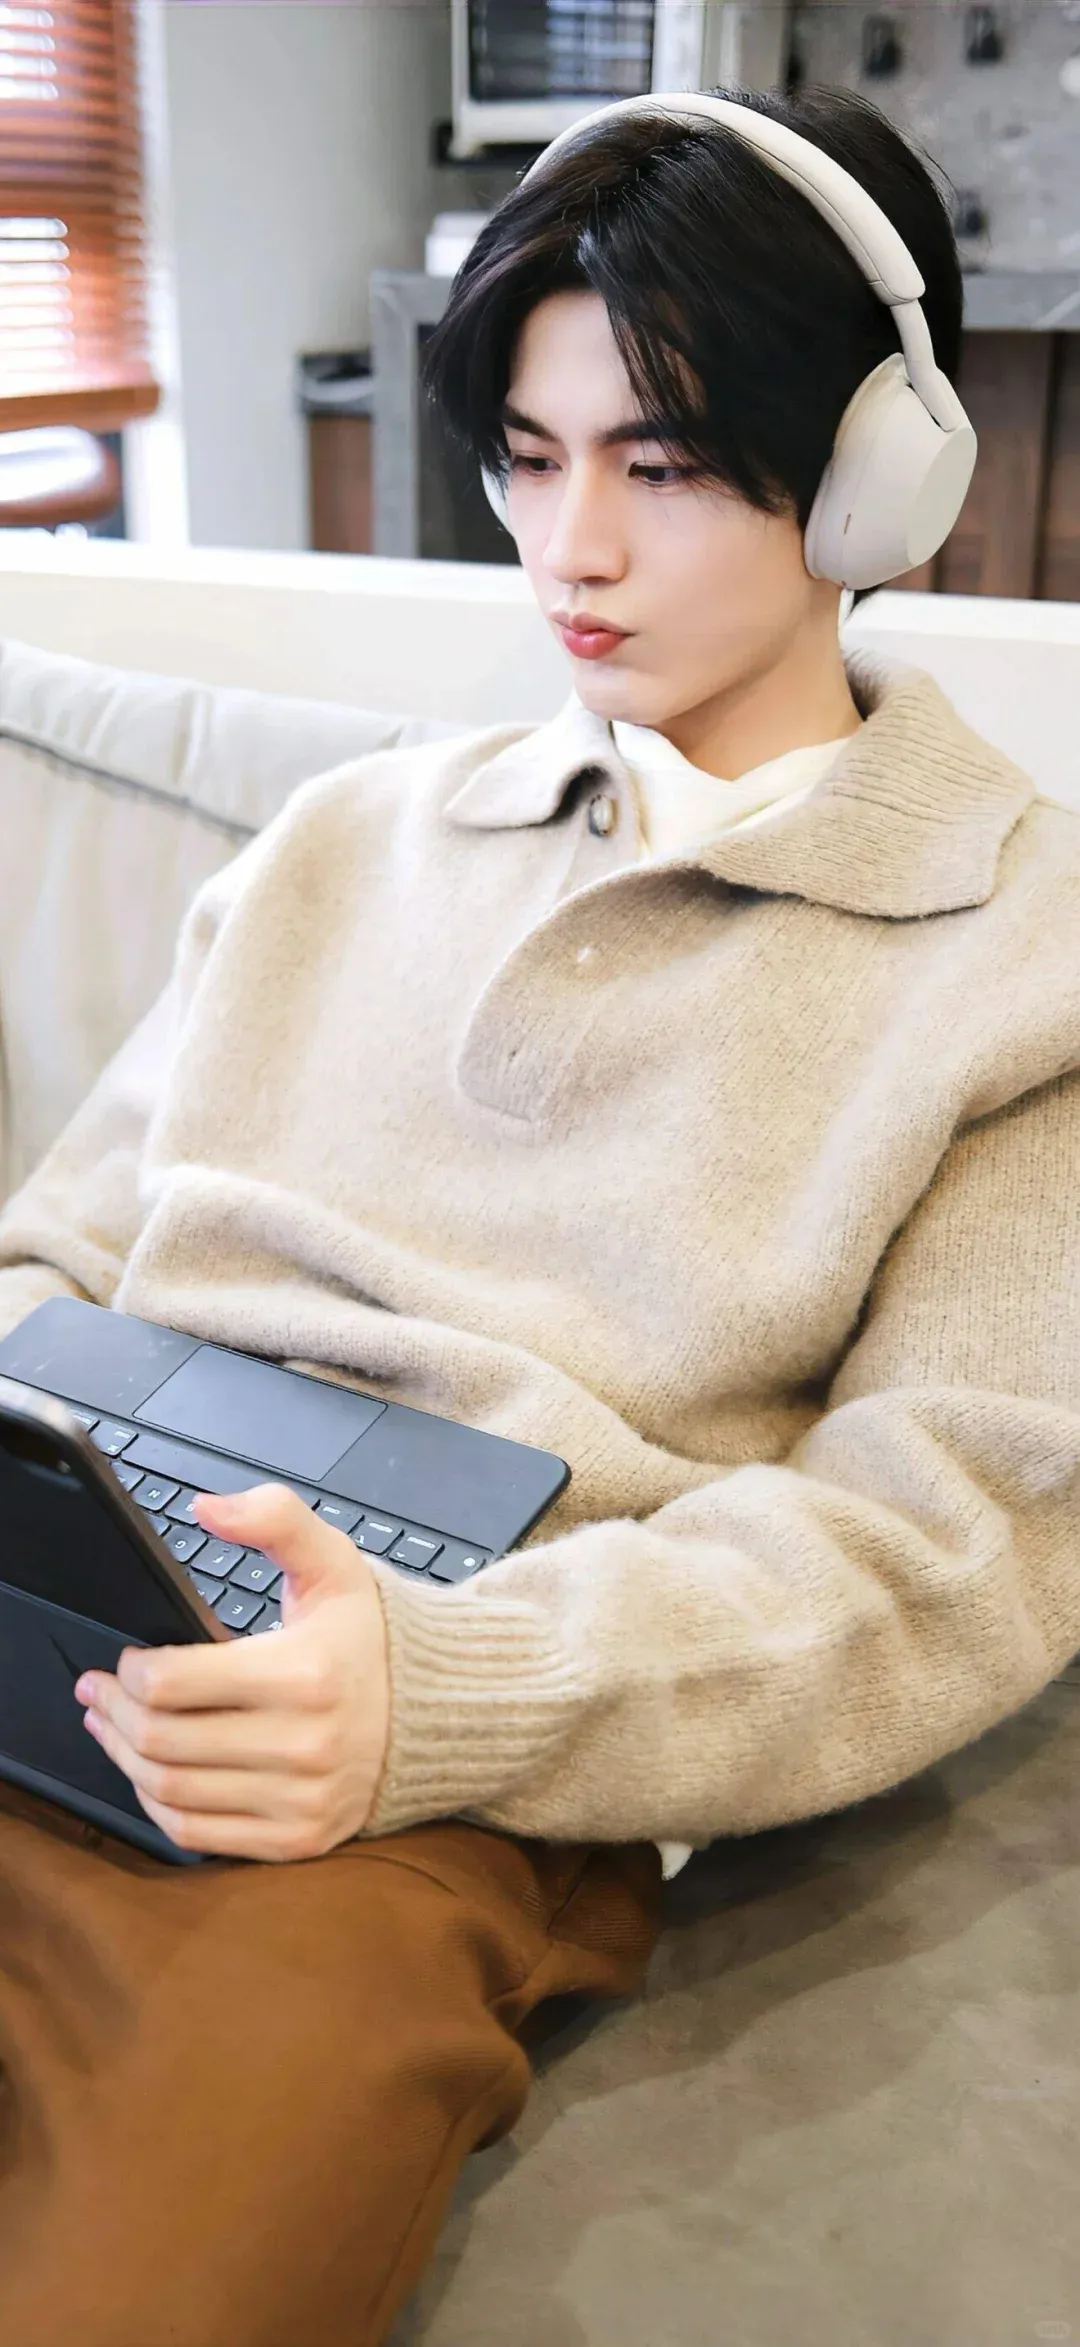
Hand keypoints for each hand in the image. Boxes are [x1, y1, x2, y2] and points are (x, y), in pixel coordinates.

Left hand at [72, 1485, 390, 1861]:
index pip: (172, 1683)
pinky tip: (148, 1773)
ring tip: (110, 1727)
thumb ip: (274, 1519)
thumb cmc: (372, 1636)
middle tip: (97, 1691)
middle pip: (162, 1740)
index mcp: (304, 1674)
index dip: (128, 1671)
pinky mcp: (297, 1837)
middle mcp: (304, 1745)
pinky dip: (159, 1806)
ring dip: (124, 1758)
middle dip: (114, 1712)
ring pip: (172, 1791)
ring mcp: (301, 1799)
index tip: (122, 1659)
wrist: (437, 1711)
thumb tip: (206, 1507)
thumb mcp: (333, 1562)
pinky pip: (199, 1835)